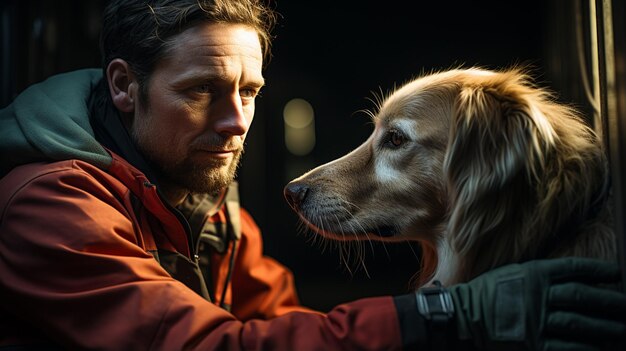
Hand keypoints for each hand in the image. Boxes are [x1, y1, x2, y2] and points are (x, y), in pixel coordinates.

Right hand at [449, 257, 625, 350]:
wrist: (463, 317)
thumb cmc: (487, 294)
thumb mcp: (513, 274)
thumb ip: (539, 274)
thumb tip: (570, 278)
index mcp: (534, 274)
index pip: (574, 270)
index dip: (599, 272)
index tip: (618, 275)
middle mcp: (538, 295)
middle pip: (583, 297)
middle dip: (611, 303)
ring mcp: (536, 320)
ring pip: (580, 323)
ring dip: (606, 328)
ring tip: (624, 331)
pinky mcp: (532, 343)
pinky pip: (567, 347)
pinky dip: (586, 348)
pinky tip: (601, 348)